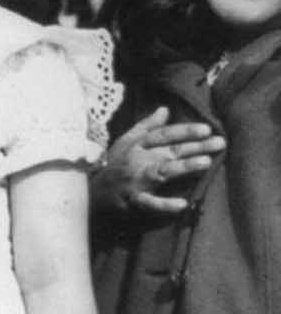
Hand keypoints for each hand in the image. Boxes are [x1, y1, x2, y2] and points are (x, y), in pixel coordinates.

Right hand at [92, 106, 223, 215]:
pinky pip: (149, 202)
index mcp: (139, 145)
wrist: (94, 191)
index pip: (164, 135)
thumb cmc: (115, 164)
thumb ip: (146, 126)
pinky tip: (182, 204)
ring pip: (162, 172)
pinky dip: (164, 204)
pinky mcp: (134, 200)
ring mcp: (137, 180)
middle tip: (219, 142)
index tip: (207, 129)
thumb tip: (164, 109)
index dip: (184, 131)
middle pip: (170, 151)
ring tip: (205, 162)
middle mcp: (139, 160)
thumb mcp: (126, 141)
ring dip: (183, 166)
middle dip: (195, 146)